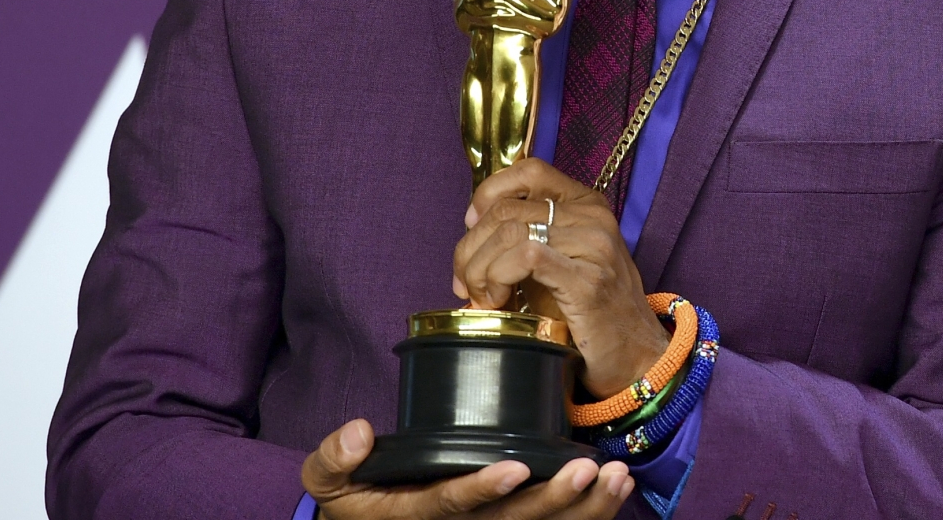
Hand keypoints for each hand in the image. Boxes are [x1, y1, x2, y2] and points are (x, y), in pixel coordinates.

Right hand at [302, 419, 632, 519]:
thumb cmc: (352, 499)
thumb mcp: (326, 482)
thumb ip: (334, 459)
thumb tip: (360, 432)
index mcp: (412, 518)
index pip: (450, 507)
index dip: (483, 490)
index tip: (516, 466)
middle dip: (553, 499)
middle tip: (586, 469)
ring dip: (583, 509)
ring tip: (614, 476)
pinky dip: (588, 514)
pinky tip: (616, 488)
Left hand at [454, 159, 669, 398]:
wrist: (636, 359)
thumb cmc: (590, 315)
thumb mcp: (558, 263)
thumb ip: (525, 240)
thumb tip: (470, 239)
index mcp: (587, 205)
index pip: (529, 171)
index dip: (489, 193)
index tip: (471, 227)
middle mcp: (593, 217)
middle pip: (507, 210)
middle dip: (470, 248)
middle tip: (465, 284)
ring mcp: (594, 246)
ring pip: (510, 232)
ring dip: (479, 268)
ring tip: (481, 297)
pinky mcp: (588, 280)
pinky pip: (526, 257)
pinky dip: (497, 277)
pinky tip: (496, 301)